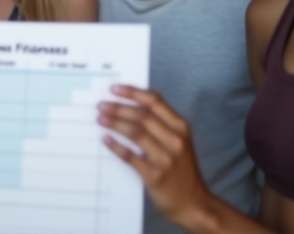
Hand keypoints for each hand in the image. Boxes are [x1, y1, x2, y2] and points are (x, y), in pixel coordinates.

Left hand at [97, 85, 211, 225]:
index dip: (132, 92)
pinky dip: (116, 146)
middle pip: (142, 115)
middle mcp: (175, 140)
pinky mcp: (155, 175)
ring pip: (135, 132)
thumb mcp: (179, 142)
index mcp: (181, 127)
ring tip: (100, 118)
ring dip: (115, 123)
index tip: (114, 89)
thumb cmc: (182, 171)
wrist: (194, 204)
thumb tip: (130, 106)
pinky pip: (131, 157)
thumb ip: (161, 124)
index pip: (155, 101)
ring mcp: (166, 158)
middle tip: (101, 105)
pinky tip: (106, 139)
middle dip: (118, 107)